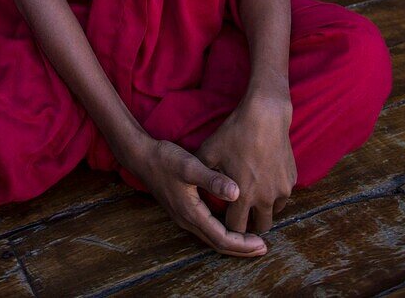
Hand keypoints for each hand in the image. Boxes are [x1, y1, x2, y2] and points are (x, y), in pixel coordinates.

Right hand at [132, 137, 267, 255]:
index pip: (222, 238)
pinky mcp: (183, 209)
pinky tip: (231, 222)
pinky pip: (207, 228)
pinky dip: (222, 231)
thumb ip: (212, 180)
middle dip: (241, 248)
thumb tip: (237, 192)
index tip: (262, 243)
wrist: (141, 157)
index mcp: (192, 213)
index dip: (243, 244)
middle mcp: (188, 220)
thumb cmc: (165, 160)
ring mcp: (184, 216)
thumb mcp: (189, 166)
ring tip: (251, 239)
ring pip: (212, 237)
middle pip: (218, 243)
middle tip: (263, 248)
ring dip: (232, 241)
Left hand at [196, 94, 295, 236]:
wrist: (265, 114)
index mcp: (243, 196)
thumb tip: (189, 184)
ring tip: (253, 196)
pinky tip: (265, 179)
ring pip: (273, 212)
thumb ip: (201, 172)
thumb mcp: (210, 151)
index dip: (228, 226)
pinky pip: (283, 195)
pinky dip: (275, 194)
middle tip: (241, 214)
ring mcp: (282, 190)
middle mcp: (265, 198)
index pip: (235, 228)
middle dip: (250, 224)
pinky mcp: (292, 179)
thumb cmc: (235, 133)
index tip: (224, 218)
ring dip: (264, 209)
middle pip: (260, 227)